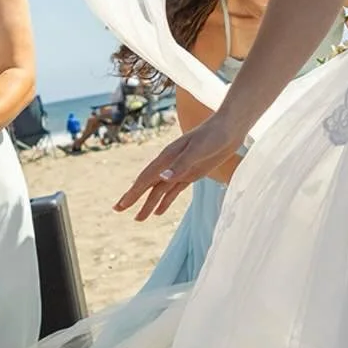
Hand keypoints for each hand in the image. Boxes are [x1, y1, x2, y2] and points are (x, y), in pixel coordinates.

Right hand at [116, 112, 242, 219]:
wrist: (229, 128)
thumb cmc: (213, 135)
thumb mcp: (198, 150)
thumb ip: (181, 165)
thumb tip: (162, 178)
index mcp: (167, 157)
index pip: (146, 178)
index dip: (133, 193)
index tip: (121, 205)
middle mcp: (170, 164)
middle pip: (147, 184)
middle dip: (133, 198)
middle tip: (118, 210)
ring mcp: (180, 169)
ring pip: (159, 190)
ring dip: (148, 204)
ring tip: (138, 219)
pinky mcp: (191, 174)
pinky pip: (173, 191)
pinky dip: (164, 201)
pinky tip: (158, 212)